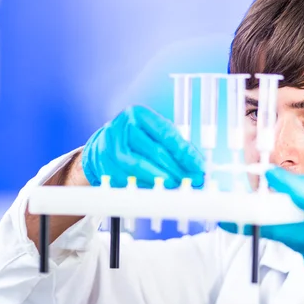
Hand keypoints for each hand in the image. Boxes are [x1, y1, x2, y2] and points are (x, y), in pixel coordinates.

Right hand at [82, 105, 204, 188]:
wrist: (103, 146)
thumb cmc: (137, 139)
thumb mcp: (155, 133)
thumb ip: (177, 146)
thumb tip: (198, 165)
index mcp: (138, 114)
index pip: (166, 134)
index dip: (185, 152)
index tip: (200, 166)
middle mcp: (122, 128)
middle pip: (154, 151)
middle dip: (178, 168)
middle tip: (193, 179)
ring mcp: (111, 148)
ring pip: (139, 166)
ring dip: (162, 178)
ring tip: (178, 184)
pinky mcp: (105, 166)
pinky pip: (128, 179)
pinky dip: (146, 186)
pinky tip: (159, 189)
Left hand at [220, 168, 303, 280]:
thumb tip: (286, 181)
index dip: (287, 186)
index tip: (266, 173)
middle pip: (279, 228)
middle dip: (253, 220)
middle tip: (226, 218)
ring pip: (284, 237)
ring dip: (281, 226)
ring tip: (302, 220)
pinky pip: (293, 248)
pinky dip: (295, 238)